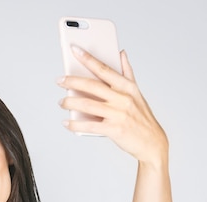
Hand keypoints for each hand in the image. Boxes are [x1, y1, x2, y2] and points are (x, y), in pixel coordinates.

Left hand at [57, 46, 167, 165]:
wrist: (152, 142)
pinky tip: (66, 122)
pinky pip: (89, 125)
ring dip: (70, 102)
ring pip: (87, 104)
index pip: (104, 69)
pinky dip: (75, 124)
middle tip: (59, 80)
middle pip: (92, 86)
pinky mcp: (114, 129)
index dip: (88, 58)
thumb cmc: (141, 116)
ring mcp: (118, 114)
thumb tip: (121, 53)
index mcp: (127, 87)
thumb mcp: (136, 92)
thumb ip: (127, 72)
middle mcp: (123, 98)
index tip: (74, 49)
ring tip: (61, 102)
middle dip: (72, 81)